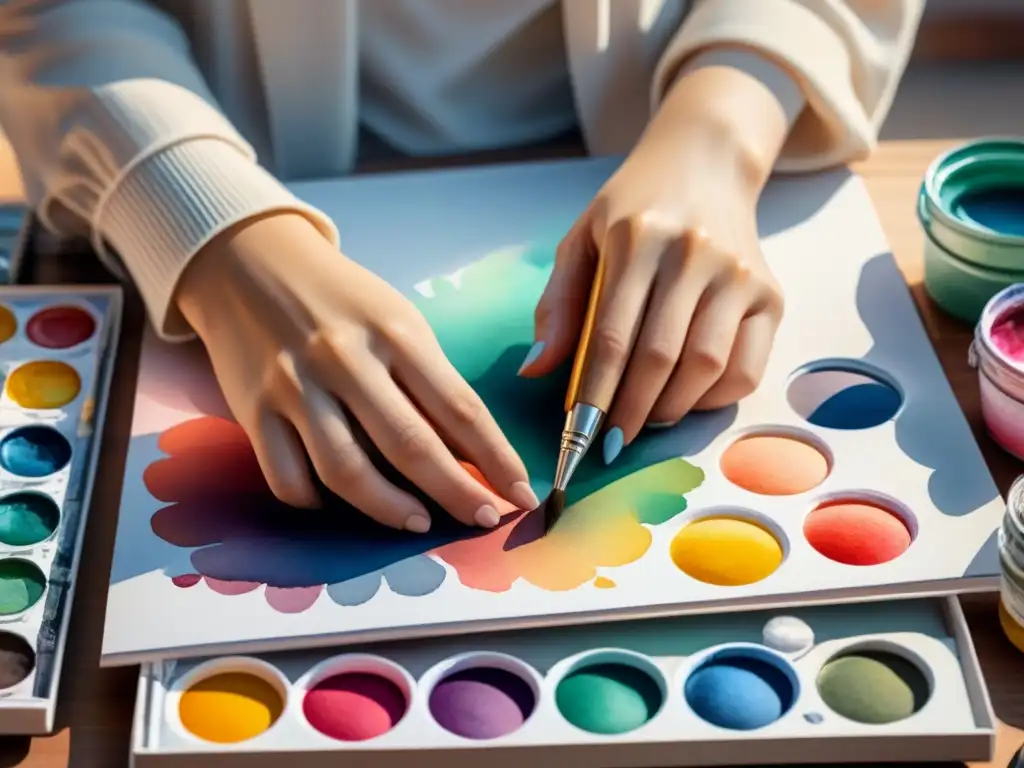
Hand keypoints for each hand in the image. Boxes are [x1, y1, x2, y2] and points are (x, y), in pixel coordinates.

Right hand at [175, 213, 537, 530]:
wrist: (250, 261)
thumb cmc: (342, 299)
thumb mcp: (399, 322)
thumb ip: (430, 383)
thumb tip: (473, 456)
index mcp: (396, 333)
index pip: (460, 408)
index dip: (497, 459)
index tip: (521, 494)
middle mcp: (346, 361)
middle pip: (410, 446)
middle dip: (454, 492)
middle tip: (480, 519)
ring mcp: (295, 388)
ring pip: (347, 471)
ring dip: (390, 509)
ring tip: (419, 522)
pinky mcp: (254, 411)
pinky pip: (288, 478)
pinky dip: (317, 502)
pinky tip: (340, 503)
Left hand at [520, 62, 789, 461]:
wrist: (706, 160)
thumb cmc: (633, 207)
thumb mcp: (582, 238)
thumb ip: (557, 303)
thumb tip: (536, 370)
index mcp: (638, 238)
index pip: (613, 336)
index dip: (595, 395)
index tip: (578, 435)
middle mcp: (695, 254)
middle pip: (660, 358)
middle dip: (630, 413)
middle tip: (610, 444)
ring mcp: (739, 274)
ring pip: (706, 367)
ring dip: (671, 409)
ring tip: (644, 421)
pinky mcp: (770, 293)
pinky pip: (747, 367)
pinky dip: (714, 397)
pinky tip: (686, 398)